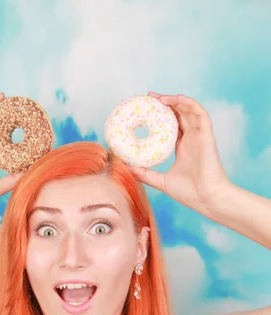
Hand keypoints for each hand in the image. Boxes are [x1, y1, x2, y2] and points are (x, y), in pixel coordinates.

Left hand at [131, 93, 229, 208]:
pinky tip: (174, 99)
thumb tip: (126, 166)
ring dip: (174, 100)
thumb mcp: (160, 181)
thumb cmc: (189, 193)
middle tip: (148, 98)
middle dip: (164, 104)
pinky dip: (188, 103)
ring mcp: (199, 136)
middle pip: (178, 114)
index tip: (144, 110)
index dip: (159, 116)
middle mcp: (191, 139)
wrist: (207, 198)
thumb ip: (144, 174)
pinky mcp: (207, 135)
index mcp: (182, 148)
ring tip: (157, 97)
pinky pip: (200, 113)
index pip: (171, 126)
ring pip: (188, 110)